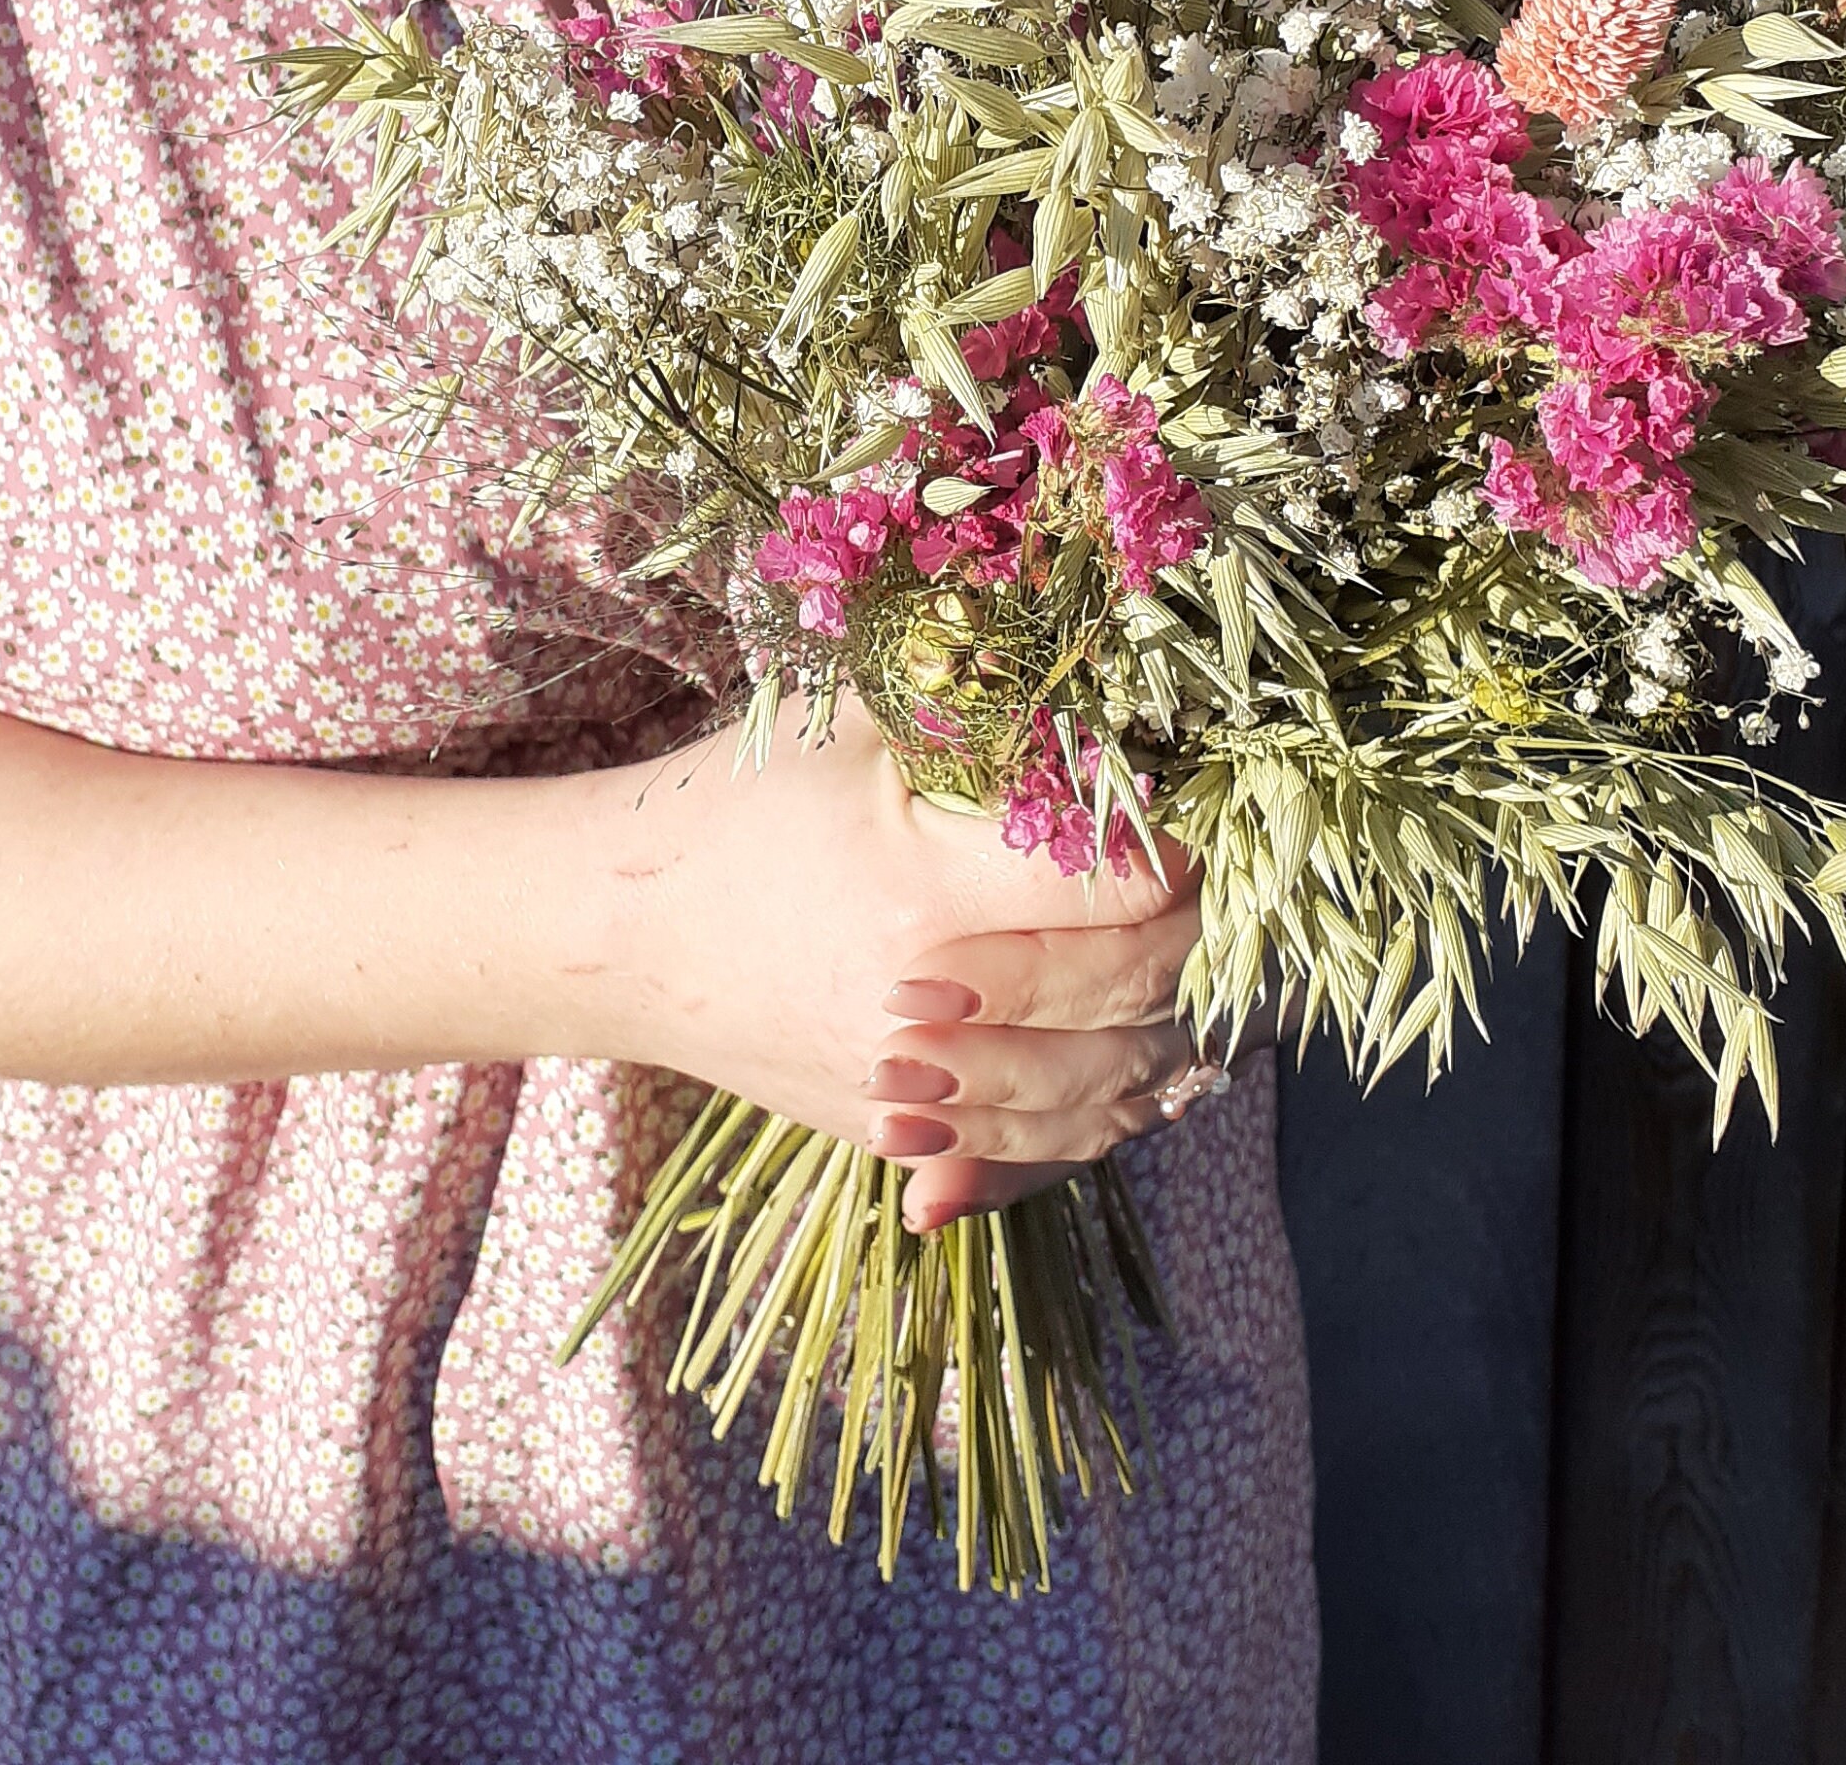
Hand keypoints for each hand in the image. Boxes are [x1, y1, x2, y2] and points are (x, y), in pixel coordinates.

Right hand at [596, 692, 1201, 1225]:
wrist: (622, 933)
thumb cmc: (739, 804)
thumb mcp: (853, 725)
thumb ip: (980, 705)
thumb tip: (1116, 688)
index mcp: (926, 894)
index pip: (1122, 887)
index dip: (1182, 843)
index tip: (1201, 801)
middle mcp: (932, 1017)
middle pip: (1136, 994)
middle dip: (1203, 933)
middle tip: (1223, 876)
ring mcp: (920, 1098)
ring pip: (1111, 1095)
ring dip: (1181, 1034)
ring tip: (1216, 972)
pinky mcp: (904, 1140)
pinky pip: (1042, 1157)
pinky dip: (1111, 1121)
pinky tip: (1153, 1078)